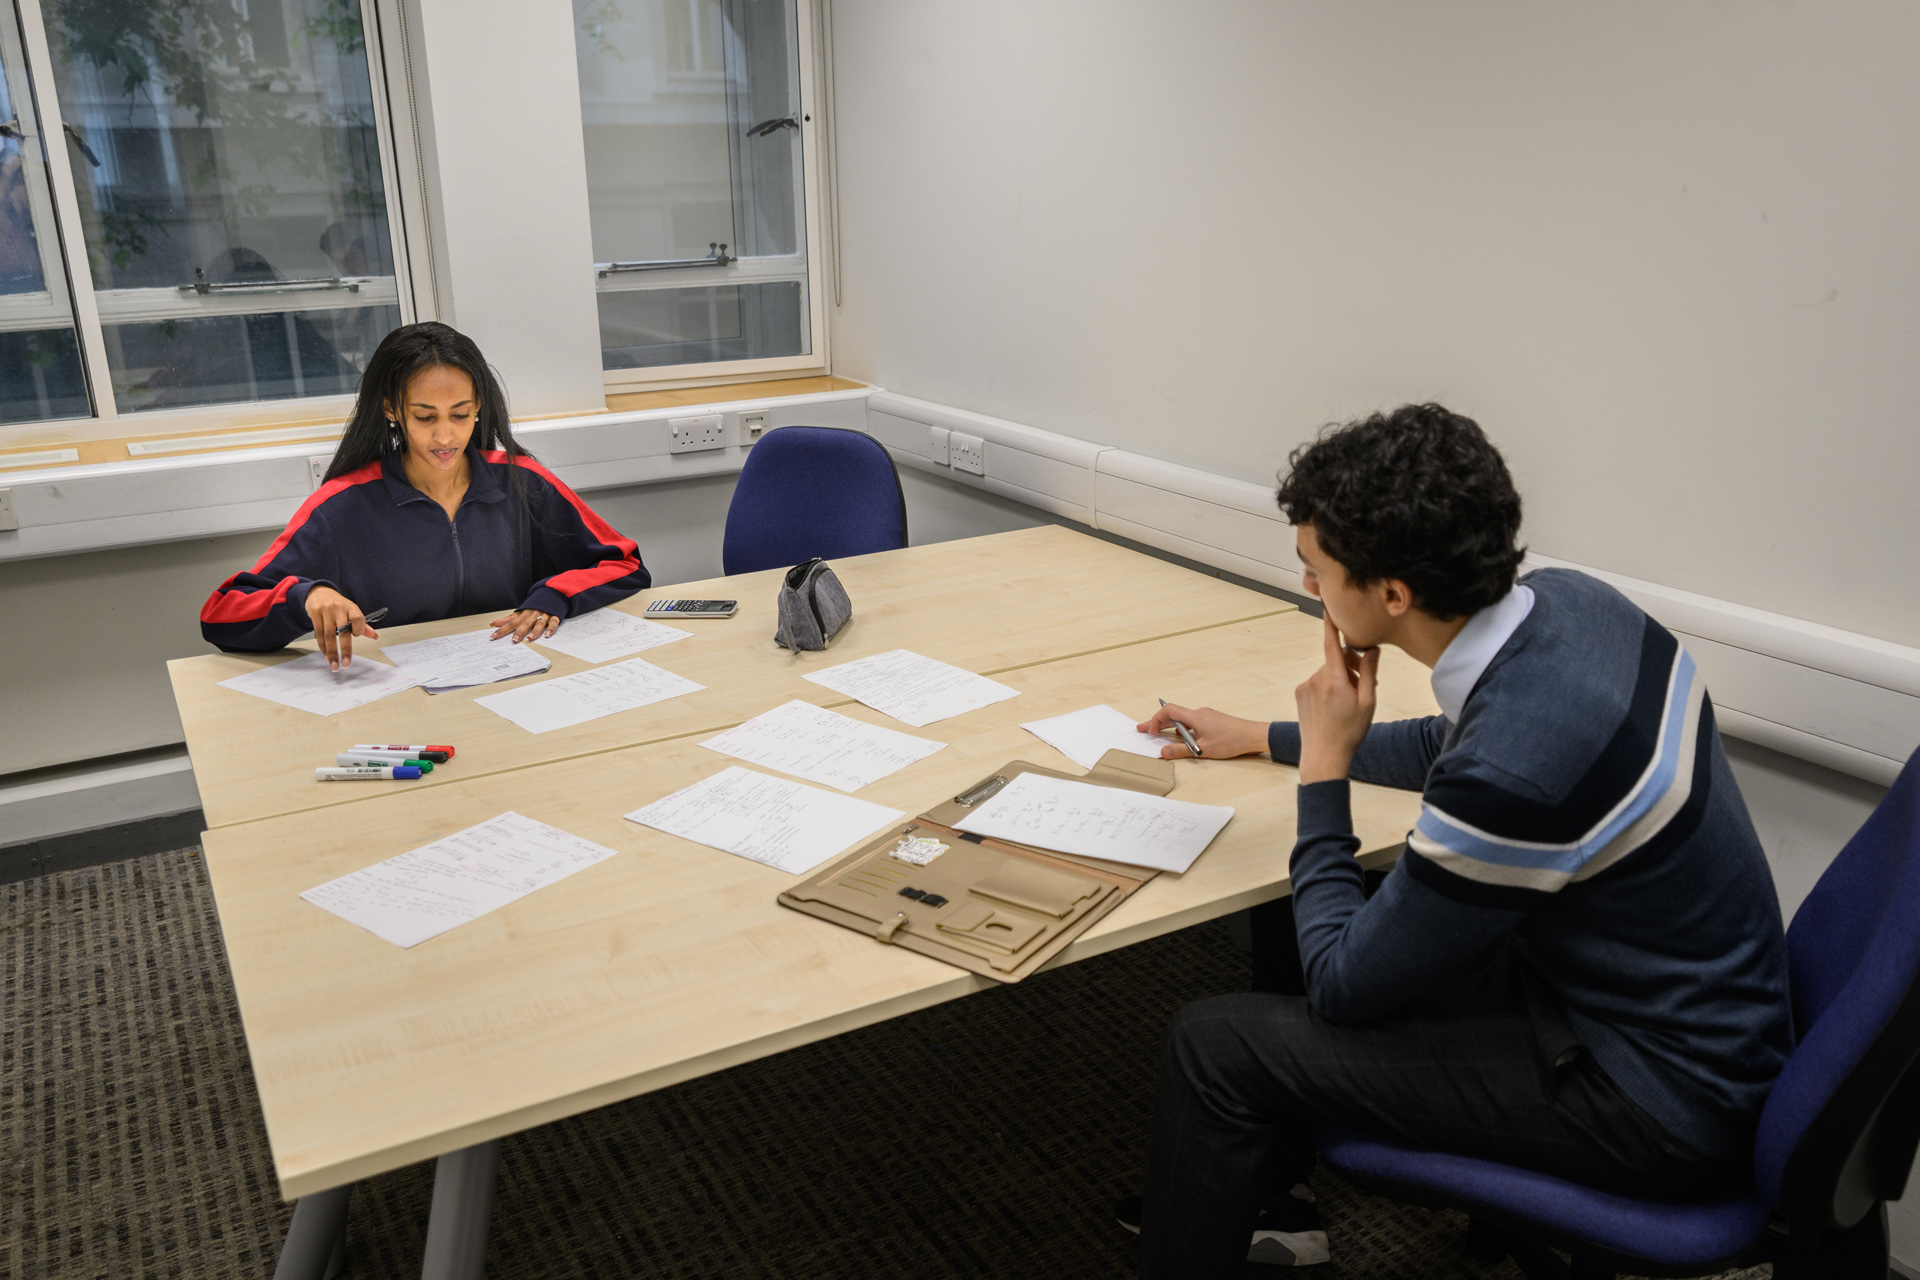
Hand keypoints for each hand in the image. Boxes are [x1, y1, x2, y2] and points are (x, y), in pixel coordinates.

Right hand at [305, 586, 378, 670]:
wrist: (319, 592)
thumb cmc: (339, 605)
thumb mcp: (352, 611)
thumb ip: (363, 625)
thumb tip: (375, 636)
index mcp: (351, 607)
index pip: (358, 618)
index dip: (359, 629)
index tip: (356, 636)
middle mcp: (339, 608)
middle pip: (342, 631)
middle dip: (345, 650)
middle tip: (346, 664)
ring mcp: (326, 611)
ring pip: (329, 635)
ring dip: (331, 652)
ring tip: (334, 665)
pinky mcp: (315, 614)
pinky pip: (319, 634)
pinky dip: (322, 646)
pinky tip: (326, 655)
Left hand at [489, 608, 558, 643]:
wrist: (551, 594)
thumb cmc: (534, 606)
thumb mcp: (521, 611)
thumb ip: (508, 619)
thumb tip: (494, 623)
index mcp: (524, 613)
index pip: (511, 622)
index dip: (502, 629)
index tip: (494, 636)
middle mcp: (533, 614)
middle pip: (525, 623)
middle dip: (519, 632)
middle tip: (514, 640)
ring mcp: (544, 615)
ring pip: (539, 623)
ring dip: (535, 631)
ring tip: (530, 638)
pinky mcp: (554, 616)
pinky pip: (553, 623)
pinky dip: (551, 628)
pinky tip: (547, 635)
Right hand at [1136, 704, 1269, 759]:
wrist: (1253, 735)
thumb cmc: (1231, 741)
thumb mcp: (1204, 749)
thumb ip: (1182, 751)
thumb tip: (1163, 752)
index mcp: (1195, 717)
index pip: (1169, 711)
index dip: (1156, 720)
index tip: (1151, 732)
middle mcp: (1199, 713)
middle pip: (1173, 714)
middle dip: (1157, 723)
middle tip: (1143, 730)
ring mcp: (1206, 716)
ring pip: (1182, 718)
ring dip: (1169, 726)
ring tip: (1159, 734)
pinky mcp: (1211, 720)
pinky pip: (1191, 722)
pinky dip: (1182, 728)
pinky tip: (1182, 738)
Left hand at [1295, 613, 1378, 782]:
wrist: (1323, 755)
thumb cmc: (1350, 731)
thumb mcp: (1367, 702)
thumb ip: (1369, 673)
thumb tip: (1372, 649)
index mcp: (1334, 679)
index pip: (1332, 644)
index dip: (1332, 625)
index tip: (1328, 607)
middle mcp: (1316, 679)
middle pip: (1335, 660)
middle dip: (1351, 666)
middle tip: (1365, 686)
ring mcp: (1305, 686)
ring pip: (1327, 672)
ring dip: (1340, 678)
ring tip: (1350, 701)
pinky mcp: (1299, 693)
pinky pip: (1317, 682)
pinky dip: (1328, 686)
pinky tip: (1334, 705)